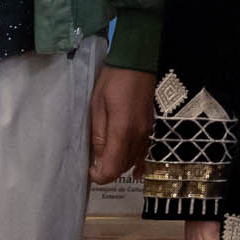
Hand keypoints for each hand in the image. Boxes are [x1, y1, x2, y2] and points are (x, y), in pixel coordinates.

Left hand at [87, 64, 154, 184]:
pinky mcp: (150, 127)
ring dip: (119, 166)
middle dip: (107, 172)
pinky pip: (143, 152)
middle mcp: (138, 136)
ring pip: (133, 161)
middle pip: (123, 167)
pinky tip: (132, 169)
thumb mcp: (97, 106)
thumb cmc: (112, 82)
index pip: (112, 168)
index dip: (100, 176)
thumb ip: (99, 135)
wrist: (137, 63)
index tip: (89, 171)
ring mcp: (147, 132)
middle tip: (93, 166)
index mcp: (122, 131)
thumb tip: (98, 159)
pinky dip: (136, 162)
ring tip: (105, 161)